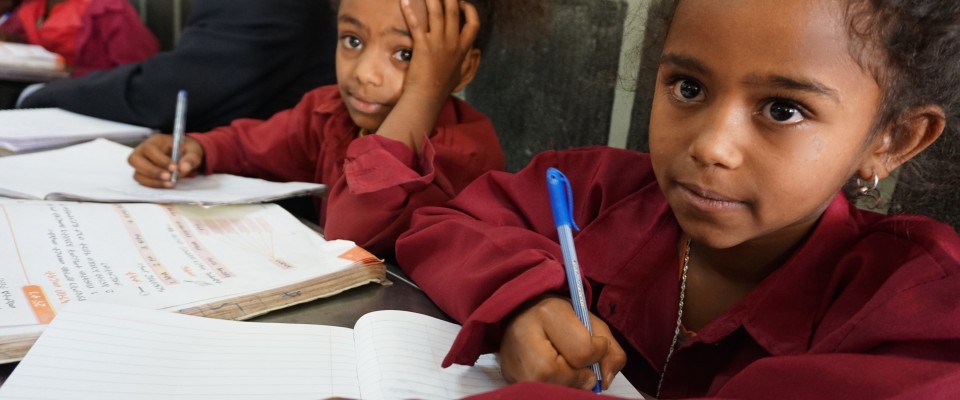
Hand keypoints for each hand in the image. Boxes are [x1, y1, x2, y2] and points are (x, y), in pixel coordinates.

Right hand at [128, 134, 203, 187]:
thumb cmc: (186, 150)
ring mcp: (141, 163)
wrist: (185, 156)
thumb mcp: (193, 151)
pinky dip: (153, 185)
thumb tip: (183, 168)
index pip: (149, 149)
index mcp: (155, 141)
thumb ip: (190, 158)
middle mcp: (143, 151)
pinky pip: (142, 181)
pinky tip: (166, 185)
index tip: (174, 168)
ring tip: (170, 183)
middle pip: (135, 160)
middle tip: (169, 177)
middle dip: (152, 171)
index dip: (160, 160)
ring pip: (137, 173)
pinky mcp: (143, 174)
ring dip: (153, 181)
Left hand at [375, 0, 479, 151]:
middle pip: (454, 11)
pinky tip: (404, 0)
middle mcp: (452, 43)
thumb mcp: (460, 74)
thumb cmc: (441, 88)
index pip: (473, 24)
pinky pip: (416, 24)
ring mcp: (437, 44)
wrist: (426, 99)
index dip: (469, 10)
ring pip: (437, 12)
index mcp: (463, 49)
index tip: (463, 3)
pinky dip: (410, 10)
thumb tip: (475, 53)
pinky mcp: (422, 47)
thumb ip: (467, 61)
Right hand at [499, 295, 626, 390]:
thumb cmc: (558, 317)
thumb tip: (605, 380)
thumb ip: (610, 350)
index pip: (583, 351)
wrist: (520, 313)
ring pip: (553, 389)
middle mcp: (524, 338)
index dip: (598, 352)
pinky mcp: (510, 378)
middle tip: (579, 362)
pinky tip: (552, 374)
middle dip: (580, 375)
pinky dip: (556, 387)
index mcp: (547, 313)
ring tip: (564, 366)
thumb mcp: (590, 322)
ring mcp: (512, 362)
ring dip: (569, 384)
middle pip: (565, 377)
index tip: (596, 343)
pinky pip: (542, 392)